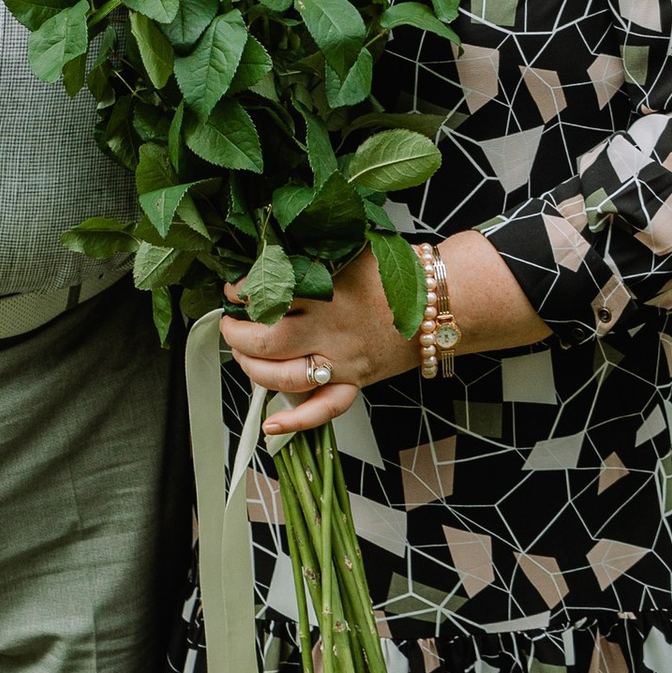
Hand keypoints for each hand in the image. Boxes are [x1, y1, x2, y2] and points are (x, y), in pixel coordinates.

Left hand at [220, 250, 413, 442]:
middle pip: (267, 341)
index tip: (234, 290)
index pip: (268, 296)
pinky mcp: (354, 381)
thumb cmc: (396, 273)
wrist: (441, 302)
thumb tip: (270, 252)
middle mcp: (330, 330)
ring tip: (244, 355)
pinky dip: (296, 421)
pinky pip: (325, 409)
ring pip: (284, 378)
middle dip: (237, 334)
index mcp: (327, 292)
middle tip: (231, 323)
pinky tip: (271, 424)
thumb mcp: (349, 248)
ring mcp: (341, 361)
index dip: (242, 294)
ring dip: (253, 370)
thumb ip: (312, 250)